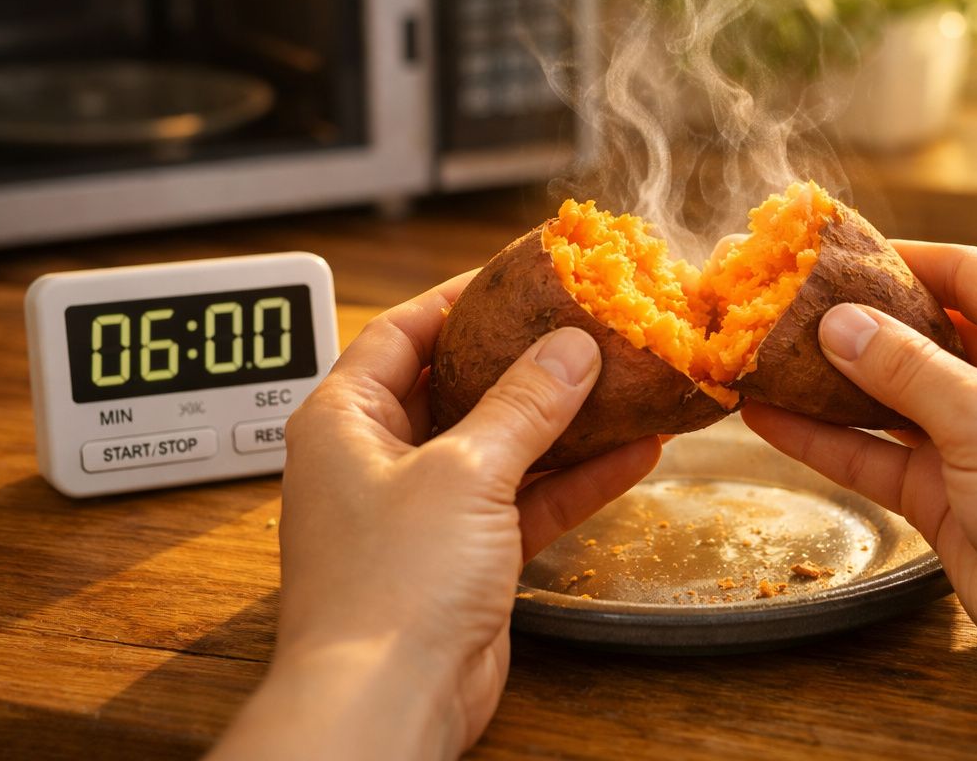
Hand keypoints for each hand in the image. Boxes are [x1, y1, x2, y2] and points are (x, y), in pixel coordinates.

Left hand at [210, 274, 661, 760]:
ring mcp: (423, 510)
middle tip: (582, 324)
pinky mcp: (465, 557)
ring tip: (624, 382)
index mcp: (344, 420)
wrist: (385, 702)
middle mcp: (377, 459)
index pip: (401, 332)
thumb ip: (524, 404)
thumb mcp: (464, 471)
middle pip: (459, 385)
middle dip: (523, 359)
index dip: (461, 298)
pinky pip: (526, 499)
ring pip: (502, 445)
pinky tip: (632, 453)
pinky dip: (574, 479)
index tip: (520, 275)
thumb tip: (570, 347)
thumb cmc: (387, 586)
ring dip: (562, 421)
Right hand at [743, 243, 976, 760]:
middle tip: (783, 305)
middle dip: (857, 322)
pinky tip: (770, 420)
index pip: (969, 273)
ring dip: (833, 383)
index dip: (902, 259)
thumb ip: (906, 366)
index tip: (833, 252)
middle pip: (925, 332)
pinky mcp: (952, 497)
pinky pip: (881, 455)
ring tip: (763, 357)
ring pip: (894, 397)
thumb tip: (837, 321)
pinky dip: (830, 439)